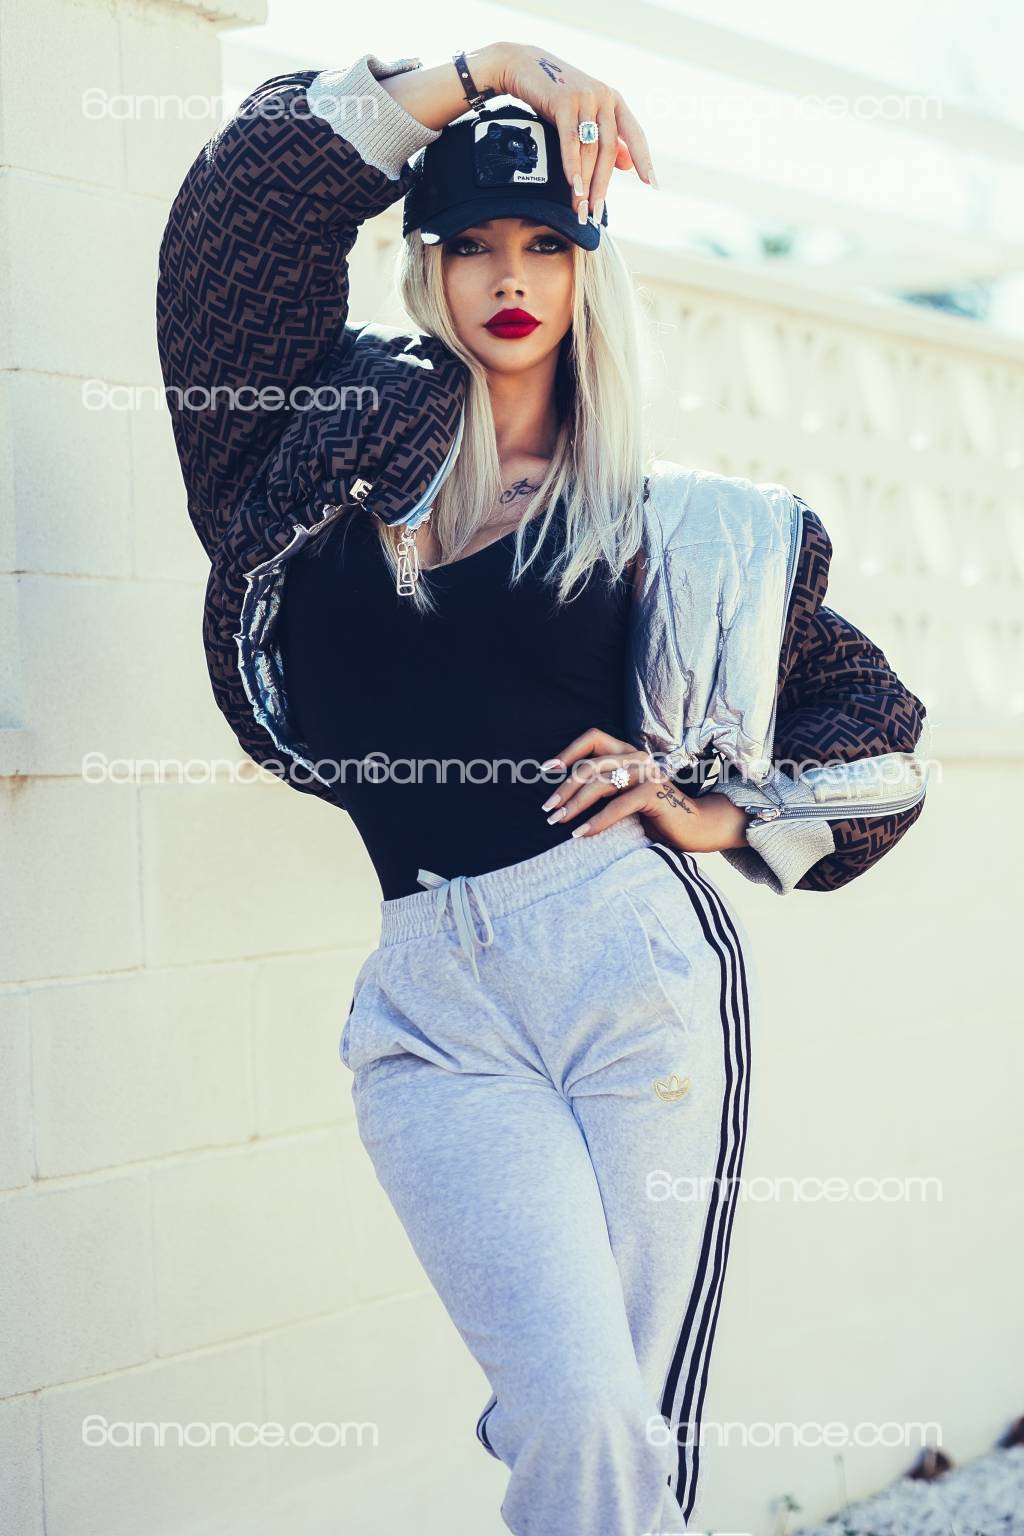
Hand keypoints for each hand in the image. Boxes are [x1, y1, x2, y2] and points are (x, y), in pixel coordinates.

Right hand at [492, 42, 657, 222]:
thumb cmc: (555, 93)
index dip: (644, 160)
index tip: (652, 184)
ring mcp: (584, 98)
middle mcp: (603, 97)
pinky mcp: (563, 101)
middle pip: (608, 150)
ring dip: (584, 183)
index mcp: (614, 101)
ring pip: (589, 149)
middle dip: (602, 185)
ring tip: (579, 208)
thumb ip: (607, 138)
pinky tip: (573, 185)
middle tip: (595, 213)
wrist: (523, 65)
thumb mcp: (585, 114)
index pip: (635, 135)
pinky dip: (572, 166)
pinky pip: (570, 141)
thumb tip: (628, 166)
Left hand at [540, 728, 749, 854]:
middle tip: (548, 809)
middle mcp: (637, 757)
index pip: (593, 738)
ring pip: (600, 784)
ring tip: (559, 822)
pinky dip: (597, 821)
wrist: (695, 828)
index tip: (546, 769)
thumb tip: (564, 795)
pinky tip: (582, 834)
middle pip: (590, 765)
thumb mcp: (624, 796)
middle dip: (565, 788)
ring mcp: (647, 772)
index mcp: (628, 753)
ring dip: (575, 805)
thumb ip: (604, 788)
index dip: (568, 751)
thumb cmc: (656, 815)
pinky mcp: (654, 792)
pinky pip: (617, 806)